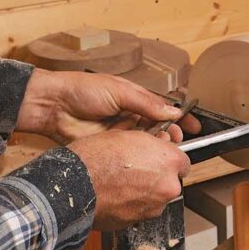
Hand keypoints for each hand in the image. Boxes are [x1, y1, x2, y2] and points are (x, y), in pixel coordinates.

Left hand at [16, 68, 199, 142]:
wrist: (53, 107)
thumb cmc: (82, 91)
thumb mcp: (119, 90)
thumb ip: (146, 102)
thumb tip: (172, 112)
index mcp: (134, 99)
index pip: (163, 110)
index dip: (180, 118)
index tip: (195, 127)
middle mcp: (130, 117)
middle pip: (158, 129)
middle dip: (171, 135)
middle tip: (176, 140)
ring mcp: (121, 134)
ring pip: (146, 144)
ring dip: (156, 146)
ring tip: (162, 148)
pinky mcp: (110, 149)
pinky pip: (130, 154)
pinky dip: (140, 157)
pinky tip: (147, 159)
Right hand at [68, 130, 190, 229]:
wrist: (74, 186)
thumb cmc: (96, 158)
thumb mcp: (128, 136)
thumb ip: (150, 145)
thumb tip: (155, 148)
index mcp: (169, 162)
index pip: (182, 161)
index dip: (167, 159)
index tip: (157, 158)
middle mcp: (167, 187)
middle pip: (170, 181)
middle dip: (157, 176)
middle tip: (136, 169)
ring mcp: (154, 207)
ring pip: (156, 197)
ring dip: (144, 191)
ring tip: (122, 182)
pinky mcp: (138, 221)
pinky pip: (140, 210)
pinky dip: (132, 204)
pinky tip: (116, 194)